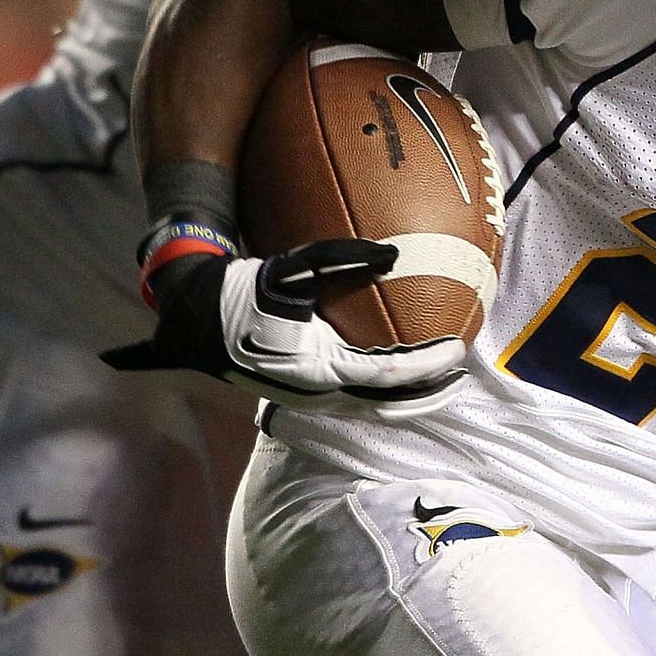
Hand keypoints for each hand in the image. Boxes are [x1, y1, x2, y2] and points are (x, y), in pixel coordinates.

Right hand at [102, 239, 467, 418]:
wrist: (194, 319)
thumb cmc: (243, 291)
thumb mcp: (291, 269)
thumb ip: (343, 258)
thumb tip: (394, 252)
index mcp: (317, 369)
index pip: (387, 374)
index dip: (426, 367)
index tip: (457, 352)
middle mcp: (317, 391)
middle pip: (386, 402)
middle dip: (426, 392)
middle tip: (461, 373)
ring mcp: (310, 394)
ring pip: (371, 403)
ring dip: (408, 394)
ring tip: (440, 374)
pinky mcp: (305, 387)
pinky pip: (355, 392)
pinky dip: (384, 384)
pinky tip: (399, 361)